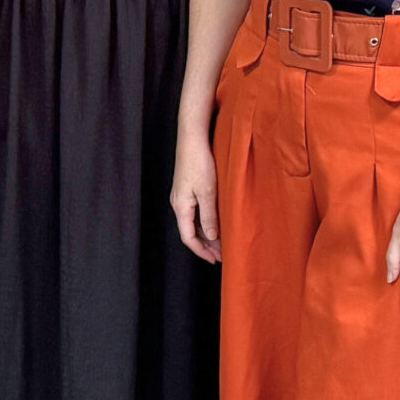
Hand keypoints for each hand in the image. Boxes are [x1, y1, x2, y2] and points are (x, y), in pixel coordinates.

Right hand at [170, 126, 220, 264]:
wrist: (192, 139)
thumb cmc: (199, 163)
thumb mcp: (207, 192)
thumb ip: (209, 216)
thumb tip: (211, 237)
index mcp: (181, 207)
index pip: (188, 238)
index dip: (201, 251)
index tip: (215, 260)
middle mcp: (178, 204)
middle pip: (190, 232)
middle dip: (206, 245)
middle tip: (222, 255)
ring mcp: (181, 196)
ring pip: (193, 222)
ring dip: (206, 234)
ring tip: (221, 242)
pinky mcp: (186, 188)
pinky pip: (194, 212)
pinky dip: (205, 221)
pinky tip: (216, 222)